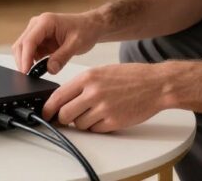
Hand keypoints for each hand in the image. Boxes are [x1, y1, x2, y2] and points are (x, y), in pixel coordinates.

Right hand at [12, 11, 103, 74]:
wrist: (90, 26)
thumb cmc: (85, 29)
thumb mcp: (76, 44)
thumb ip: (62, 57)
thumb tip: (50, 69)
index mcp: (46, 21)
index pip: (29, 41)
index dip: (25, 57)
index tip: (25, 71)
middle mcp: (38, 25)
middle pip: (21, 44)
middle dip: (22, 61)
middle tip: (27, 77)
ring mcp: (37, 32)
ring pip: (22, 49)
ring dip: (25, 62)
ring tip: (34, 74)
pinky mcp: (39, 40)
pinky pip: (30, 53)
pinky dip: (31, 62)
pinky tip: (38, 70)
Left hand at [42, 63, 169, 132]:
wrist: (155, 84)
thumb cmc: (130, 76)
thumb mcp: (102, 71)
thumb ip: (82, 84)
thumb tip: (63, 98)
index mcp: (88, 78)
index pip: (58, 96)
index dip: (48, 108)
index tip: (45, 113)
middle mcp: (93, 92)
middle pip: (65, 114)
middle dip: (63, 118)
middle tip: (68, 117)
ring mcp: (103, 108)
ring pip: (79, 124)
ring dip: (82, 122)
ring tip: (94, 112)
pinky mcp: (113, 122)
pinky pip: (94, 130)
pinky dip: (96, 126)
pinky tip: (105, 116)